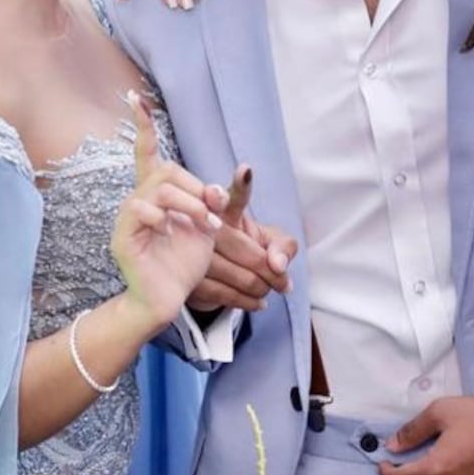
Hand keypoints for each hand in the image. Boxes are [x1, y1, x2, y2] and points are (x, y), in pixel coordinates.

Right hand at [111, 92, 227, 329]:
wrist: (169, 298)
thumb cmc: (185, 262)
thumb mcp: (207, 226)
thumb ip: (212, 202)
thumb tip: (218, 190)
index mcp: (157, 193)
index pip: (146, 152)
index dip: (143, 125)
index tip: (135, 98)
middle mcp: (139, 199)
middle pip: (166, 169)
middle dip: (197, 187)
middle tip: (217, 212)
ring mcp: (128, 217)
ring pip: (159, 188)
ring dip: (191, 204)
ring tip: (207, 226)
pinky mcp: (122, 236)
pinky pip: (139, 210)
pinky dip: (162, 217)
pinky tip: (172, 231)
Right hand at [188, 164, 296, 312]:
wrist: (215, 274)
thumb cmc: (247, 249)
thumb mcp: (272, 242)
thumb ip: (284, 246)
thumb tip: (277, 265)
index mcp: (227, 212)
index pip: (236, 198)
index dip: (241, 185)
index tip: (246, 171)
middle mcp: (208, 227)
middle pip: (246, 250)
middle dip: (269, 271)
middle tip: (284, 282)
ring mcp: (195, 253)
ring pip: (236, 276)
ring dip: (259, 288)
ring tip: (270, 290)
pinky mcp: (189, 278)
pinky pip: (222, 294)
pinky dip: (246, 302)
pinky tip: (259, 303)